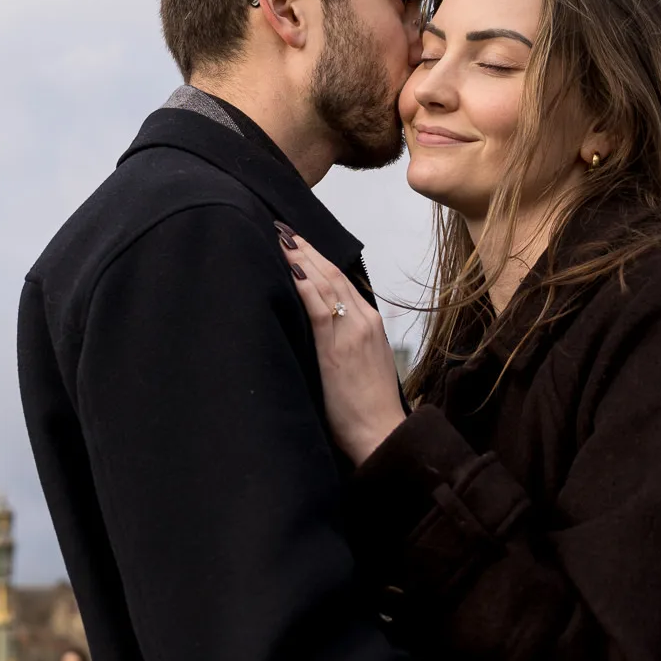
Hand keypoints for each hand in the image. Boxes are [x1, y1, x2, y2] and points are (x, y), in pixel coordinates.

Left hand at [279, 224, 405, 462]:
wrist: (380, 432)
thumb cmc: (367, 406)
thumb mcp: (361, 363)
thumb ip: (345, 340)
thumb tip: (321, 327)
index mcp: (370, 323)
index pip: (342, 281)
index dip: (319, 259)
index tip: (299, 242)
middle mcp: (364, 321)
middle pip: (332, 275)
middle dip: (307, 250)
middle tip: (283, 229)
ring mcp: (352, 332)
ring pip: (325, 285)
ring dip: (302, 259)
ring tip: (281, 238)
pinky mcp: (337, 348)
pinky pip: (319, 309)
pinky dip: (305, 285)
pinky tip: (291, 269)